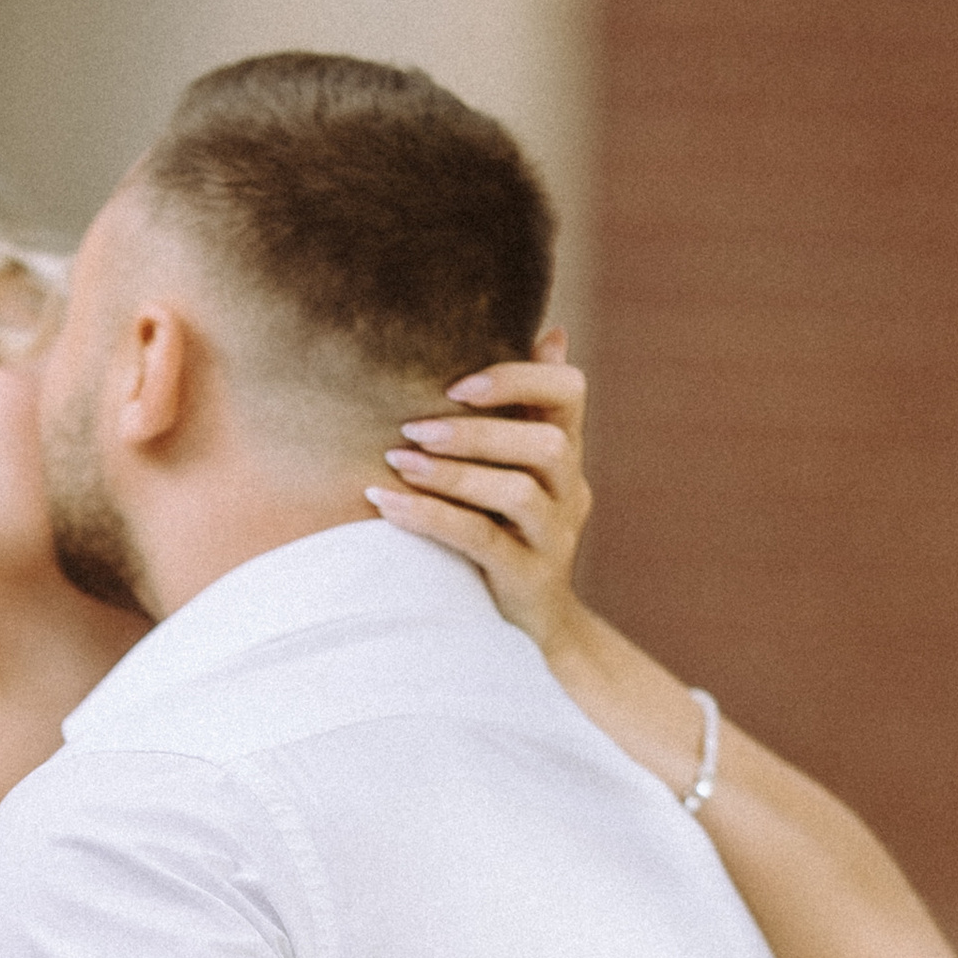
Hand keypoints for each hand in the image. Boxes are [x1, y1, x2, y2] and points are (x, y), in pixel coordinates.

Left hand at [367, 327, 590, 658]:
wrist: (535, 626)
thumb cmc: (509, 530)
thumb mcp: (518, 467)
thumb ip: (523, 408)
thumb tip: (551, 331)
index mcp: (566, 452)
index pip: (570, 391)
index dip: (519, 378)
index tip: (457, 384)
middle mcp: (571, 489)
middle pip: (546, 443)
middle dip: (477, 431)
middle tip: (412, 427)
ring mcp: (555, 537)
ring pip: (518, 491)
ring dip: (453, 472)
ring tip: (398, 460)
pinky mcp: (529, 578)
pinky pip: (483, 540)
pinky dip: (431, 516)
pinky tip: (386, 502)